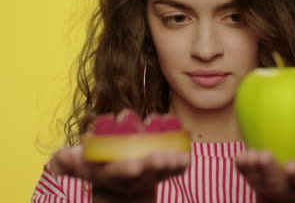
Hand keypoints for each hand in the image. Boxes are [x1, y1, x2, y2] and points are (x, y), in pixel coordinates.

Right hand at [49, 145, 189, 202]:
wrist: (119, 183)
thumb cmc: (97, 167)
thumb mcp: (78, 165)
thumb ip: (68, 161)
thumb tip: (64, 156)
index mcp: (110, 176)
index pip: (117, 173)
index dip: (125, 170)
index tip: (134, 165)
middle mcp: (132, 180)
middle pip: (145, 174)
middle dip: (154, 166)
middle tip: (161, 157)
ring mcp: (150, 177)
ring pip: (163, 173)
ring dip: (172, 165)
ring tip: (179, 156)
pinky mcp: (165, 173)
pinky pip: (176, 170)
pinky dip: (182, 163)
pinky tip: (187, 153)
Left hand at [235, 135, 294, 202]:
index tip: (291, 166)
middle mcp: (289, 187)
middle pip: (278, 184)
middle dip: (270, 172)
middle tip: (264, 156)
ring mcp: (270, 185)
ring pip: (260, 181)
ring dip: (253, 168)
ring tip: (251, 155)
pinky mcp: (255, 179)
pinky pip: (246, 174)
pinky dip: (242, 166)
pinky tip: (240, 157)